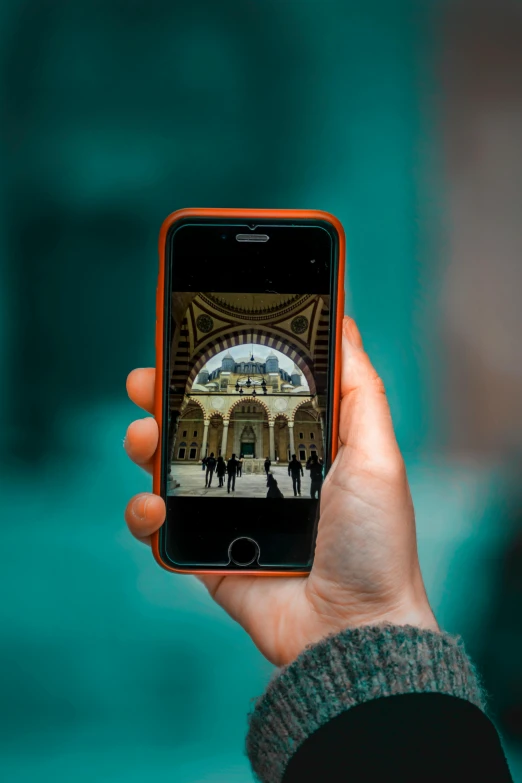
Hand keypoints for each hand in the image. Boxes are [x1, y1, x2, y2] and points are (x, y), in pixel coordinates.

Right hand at [124, 317, 437, 666]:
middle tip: (147, 381)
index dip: (216, 369)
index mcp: (294, 447)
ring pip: (169, 469)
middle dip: (165, 398)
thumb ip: (359, 390)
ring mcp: (227, 514)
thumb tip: (346, 325)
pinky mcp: (205, 555)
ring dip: (146, 445)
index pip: (245, 395)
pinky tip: (154, 504)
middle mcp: (256, 475)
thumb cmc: (374, 542)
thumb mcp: (375, 454)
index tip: (192, 342)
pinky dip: (144, 513)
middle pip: (197, 426)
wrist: (353, 630)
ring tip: (145, 438)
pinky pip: (160, 528)